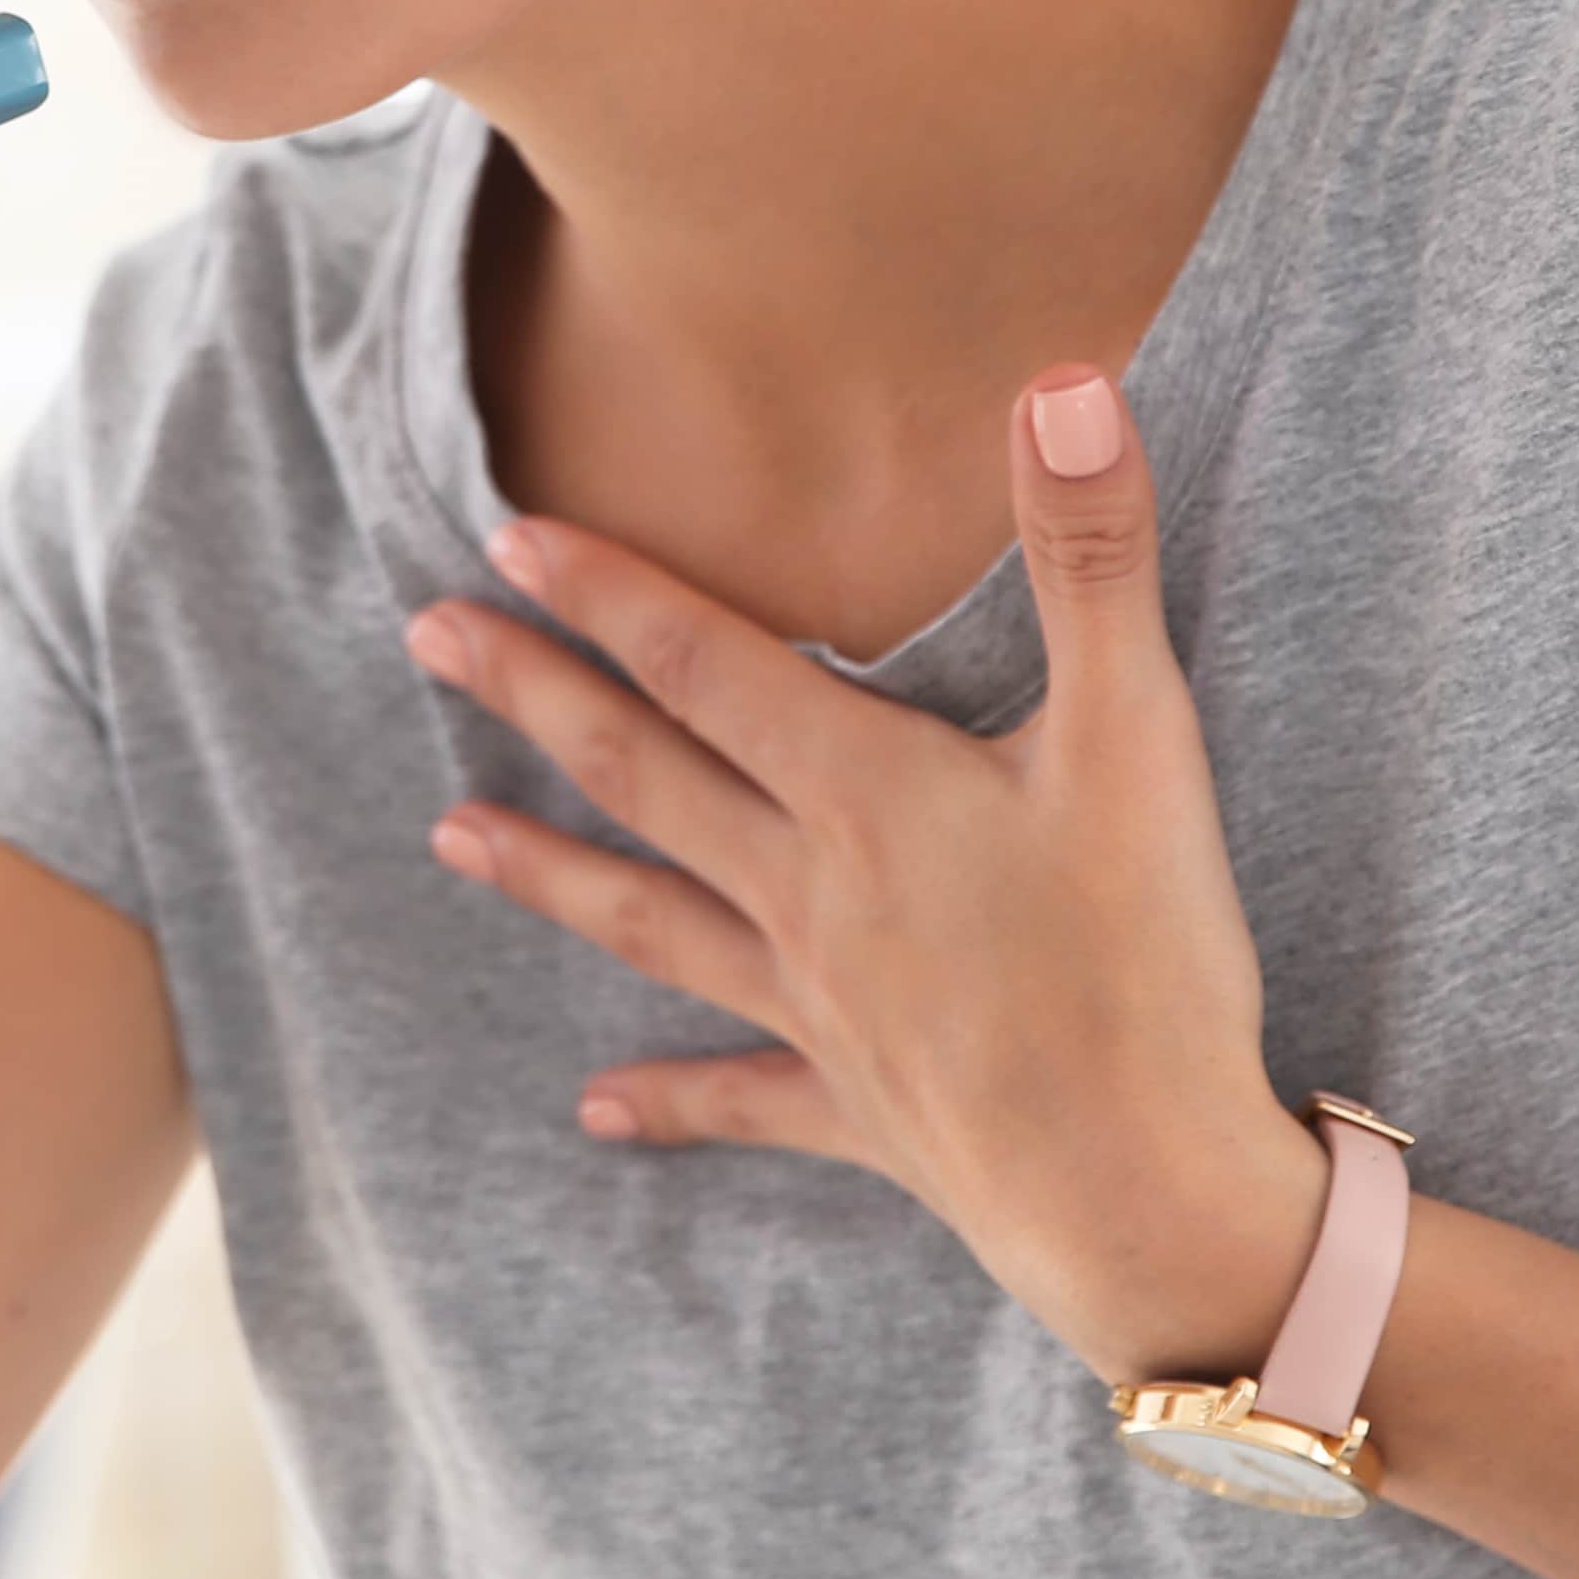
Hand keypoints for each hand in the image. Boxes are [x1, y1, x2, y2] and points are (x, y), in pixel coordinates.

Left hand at [405, 363, 1331, 1383]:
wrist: (1152, 1195)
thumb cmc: (1151, 963)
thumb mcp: (1139, 738)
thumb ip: (1091, 556)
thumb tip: (1059, 384)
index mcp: (866, 795)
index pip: (708, 666)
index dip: (611, 593)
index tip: (508, 536)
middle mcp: (813, 894)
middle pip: (646, 775)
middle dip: (534, 696)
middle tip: (426, 636)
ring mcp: (824, 1012)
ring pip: (654, 923)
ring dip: (549, 873)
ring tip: (445, 834)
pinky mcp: (862, 1114)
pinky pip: (744, 1100)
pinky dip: (670, 1101)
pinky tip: (595, 1110)